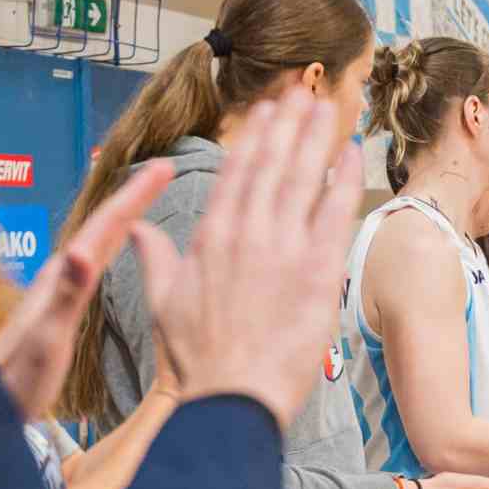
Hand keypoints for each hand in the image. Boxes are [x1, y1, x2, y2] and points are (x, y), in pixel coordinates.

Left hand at [0, 159, 175, 417]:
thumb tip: (82, 251)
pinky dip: (110, 243)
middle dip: (133, 196)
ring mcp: (56, 287)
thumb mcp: (48, 340)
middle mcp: (58, 274)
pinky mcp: (56, 302)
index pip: (105, 226)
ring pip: (96, 239)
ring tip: (145, 195)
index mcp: (63, 277)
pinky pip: (92, 259)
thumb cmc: (19, 380)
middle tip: (162, 170)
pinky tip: (110, 246)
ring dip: (123, 215)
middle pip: (102, 225)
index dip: (135, 196)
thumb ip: (67, 295)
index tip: (163, 167)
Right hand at [131, 90, 362, 426]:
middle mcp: (248, 232)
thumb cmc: (197, 360)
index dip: (255, 137)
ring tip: (328, 108)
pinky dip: (343, 180)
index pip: (237, 173)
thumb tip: (137, 228)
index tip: (267, 112)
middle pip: (273, 164)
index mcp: (211, 237)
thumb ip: (155, 258)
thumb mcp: (163, 304)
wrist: (233, 397)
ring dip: (317, 139)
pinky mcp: (318, 270)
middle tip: (305, 91)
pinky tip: (351, 155)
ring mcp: (285, 248)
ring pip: (304, 178)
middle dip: (290, 124)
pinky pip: (335, 213)